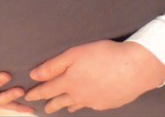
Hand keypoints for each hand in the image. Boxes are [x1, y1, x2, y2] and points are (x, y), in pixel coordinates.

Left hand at [24, 40, 164, 113]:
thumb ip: (53, 66)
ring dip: (67, 105)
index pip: (47, 90)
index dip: (37, 92)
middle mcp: (79, 95)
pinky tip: (86, 102)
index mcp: (69, 83)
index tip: (28, 96)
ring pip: (76, 105)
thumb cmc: (104, 56)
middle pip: (60, 101)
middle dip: (50, 104)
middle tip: (44, 108)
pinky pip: (91, 105)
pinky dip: (84, 104)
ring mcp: (94, 101)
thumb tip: (34, 75)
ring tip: (62, 107)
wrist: (135, 69)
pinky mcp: (107, 103)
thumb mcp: (74, 55)